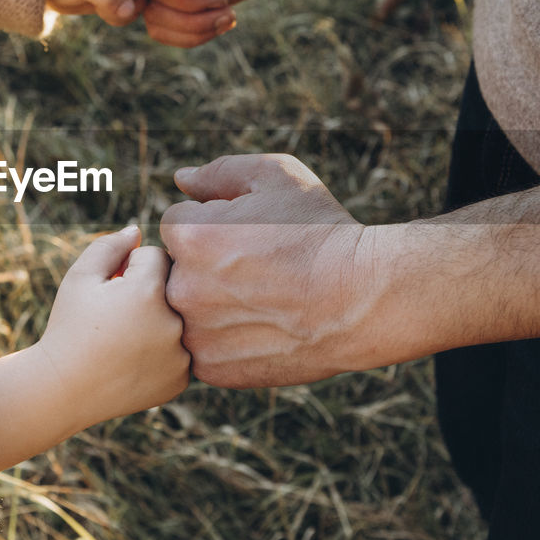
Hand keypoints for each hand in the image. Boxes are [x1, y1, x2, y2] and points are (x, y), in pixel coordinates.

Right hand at [37, 225, 190, 426]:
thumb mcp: (80, 277)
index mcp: (149, 291)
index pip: (157, 256)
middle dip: (151, 291)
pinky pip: (183, 350)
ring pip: (182, 318)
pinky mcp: (181, 378)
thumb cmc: (69, 327)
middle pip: (175, 286)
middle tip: (121, 312)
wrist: (63, 389)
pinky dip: (165, 351)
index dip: (130, 268)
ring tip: (127, 337)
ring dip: (162, 319)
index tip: (112, 288)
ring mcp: (181, 355)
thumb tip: (138, 231)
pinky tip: (136, 359)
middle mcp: (173, 322)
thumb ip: (110, 246)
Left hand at [159, 154, 367, 387]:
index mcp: (189, 236)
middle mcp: (182, 287)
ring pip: (187, 311)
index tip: (247, 236)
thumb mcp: (276, 177)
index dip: (212, 224)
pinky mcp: (213, 367)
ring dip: (210, 305)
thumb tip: (180, 180)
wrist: (364, 298)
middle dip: (204, 265)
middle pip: (175, 269)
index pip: (176, 225)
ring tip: (260, 300)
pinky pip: (202, 348)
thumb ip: (219, 172)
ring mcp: (196, 333)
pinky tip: (261, 328)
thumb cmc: (321, 230)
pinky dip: (224, 340)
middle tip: (254, 270)